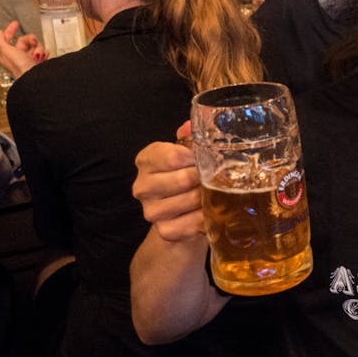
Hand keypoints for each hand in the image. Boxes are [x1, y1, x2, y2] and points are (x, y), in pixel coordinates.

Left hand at [0, 21, 45, 77]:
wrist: (35, 78)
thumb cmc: (20, 67)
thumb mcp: (6, 51)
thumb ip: (0, 40)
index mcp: (7, 53)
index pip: (6, 38)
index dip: (10, 30)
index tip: (15, 23)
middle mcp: (18, 56)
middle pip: (24, 40)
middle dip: (30, 39)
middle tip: (33, 42)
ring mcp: (29, 59)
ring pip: (35, 45)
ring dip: (38, 48)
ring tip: (38, 55)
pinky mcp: (39, 62)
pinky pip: (43, 52)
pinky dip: (44, 53)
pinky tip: (43, 57)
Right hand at [132, 122, 204, 241]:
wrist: (182, 217)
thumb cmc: (186, 177)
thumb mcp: (186, 154)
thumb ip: (189, 137)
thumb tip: (190, 126)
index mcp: (147, 160)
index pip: (174, 155)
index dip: (196, 158)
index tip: (204, 160)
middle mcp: (142, 186)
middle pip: (184, 179)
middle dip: (205, 178)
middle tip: (215, 179)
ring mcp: (151, 211)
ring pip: (191, 200)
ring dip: (208, 198)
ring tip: (213, 194)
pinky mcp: (165, 231)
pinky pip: (194, 223)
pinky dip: (207, 218)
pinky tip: (208, 213)